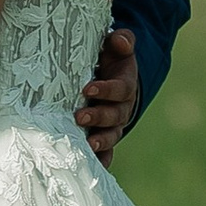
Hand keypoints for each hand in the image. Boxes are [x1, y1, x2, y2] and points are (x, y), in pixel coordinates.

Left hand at [75, 26, 137, 166]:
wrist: (114, 80)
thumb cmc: (111, 61)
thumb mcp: (117, 47)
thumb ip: (122, 40)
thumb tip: (119, 39)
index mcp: (125, 86)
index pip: (119, 89)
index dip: (105, 90)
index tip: (88, 88)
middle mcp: (122, 108)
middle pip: (114, 116)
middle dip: (98, 117)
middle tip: (80, 116)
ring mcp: (114, 126)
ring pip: (111, 136)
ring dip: (100, 141)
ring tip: (87, 145)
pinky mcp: (105, 136)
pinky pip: (107, 152)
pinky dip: (101, 160)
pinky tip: (91, 166)